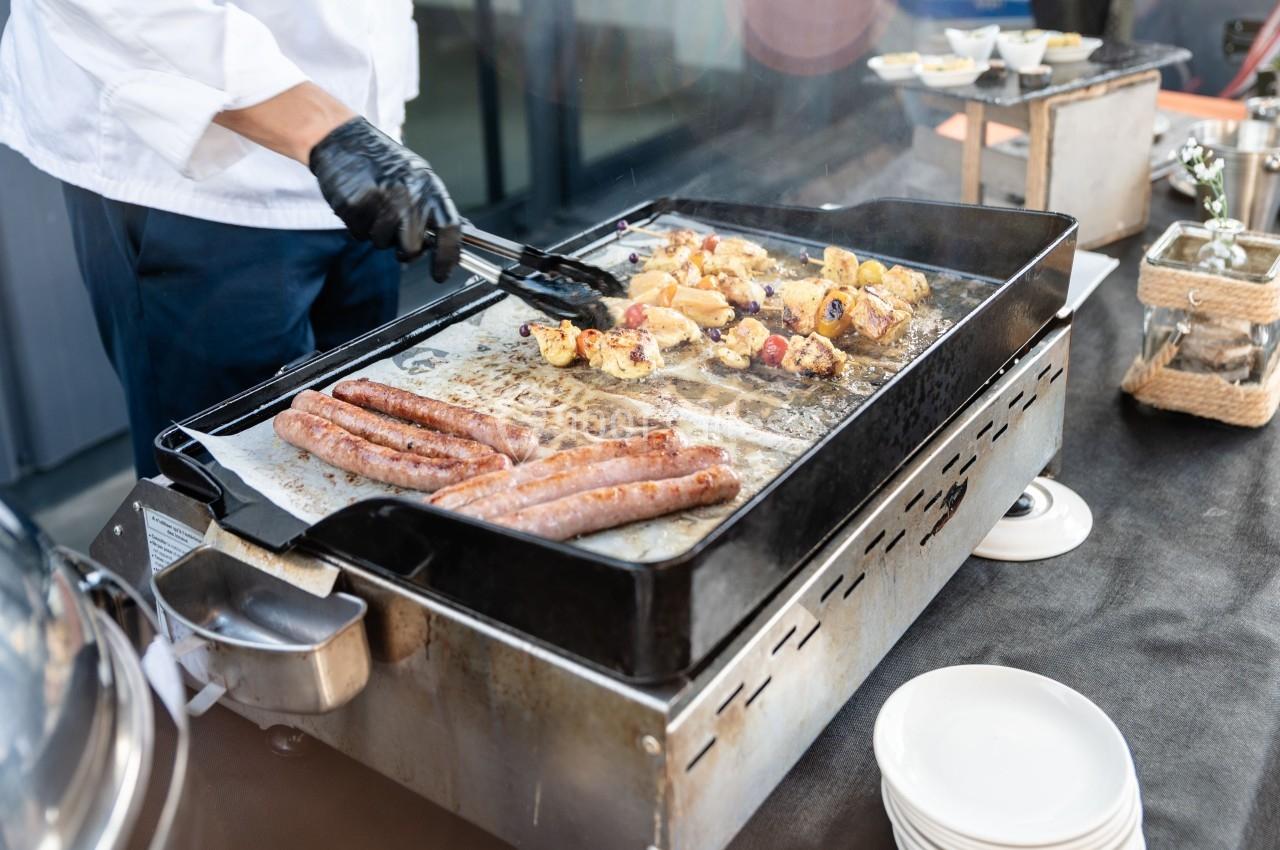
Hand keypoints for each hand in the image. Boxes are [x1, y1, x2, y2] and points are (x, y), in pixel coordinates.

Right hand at [309, 117, 460, 280]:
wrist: (345, 141)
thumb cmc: (384, 161)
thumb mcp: (419, 177)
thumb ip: (435, 207)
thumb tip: (461, 234)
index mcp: (429, 188)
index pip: (449, 230)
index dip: (447, 257)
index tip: (441, 273)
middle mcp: (407, 195)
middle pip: (411, 248)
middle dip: (404, 249)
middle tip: (398, 236)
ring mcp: (379, 201)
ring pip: (382, 244)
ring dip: (379, 234)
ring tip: (375, 207)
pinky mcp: (353, 206)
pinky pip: (359, 235)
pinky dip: (360, 226)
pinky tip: (361, 204)